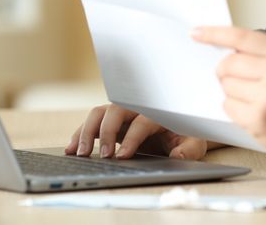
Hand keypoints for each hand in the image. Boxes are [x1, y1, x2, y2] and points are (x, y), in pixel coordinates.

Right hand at [65, 104, 206, 159]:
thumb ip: (188, 149)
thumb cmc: (186, 135)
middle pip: (115, 110)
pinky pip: (92, 123)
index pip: (141, 121)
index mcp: (157, 112)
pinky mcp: (111, 122)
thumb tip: (177, 155)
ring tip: (79, 153)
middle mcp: (136, 108)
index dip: (131, 138)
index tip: (122, 156)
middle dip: (106, 132)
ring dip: (87, 131)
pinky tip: (71, 149)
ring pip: (99, 113)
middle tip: (102, 155)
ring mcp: (122, 114)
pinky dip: (79, 134)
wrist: (179, 129)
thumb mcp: (194, 142)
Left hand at [193, 26, 265, 159]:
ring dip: (232, 92)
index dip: (214, 34)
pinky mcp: (258, 118)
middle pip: (228, 63)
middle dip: (226, 72)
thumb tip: (217, 44)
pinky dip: (234, 108)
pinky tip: (253, 111)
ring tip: (254, 98)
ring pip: (226, 85)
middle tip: (243, 81)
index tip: (195, 33)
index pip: (241, 37)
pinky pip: (227, 105)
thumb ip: (256, 52)